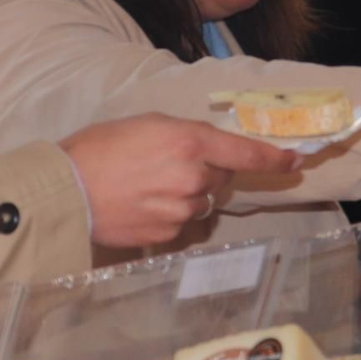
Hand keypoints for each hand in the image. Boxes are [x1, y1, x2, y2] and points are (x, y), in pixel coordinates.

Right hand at [61, 112, 298, 248]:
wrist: (65, 191)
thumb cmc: (99, 148)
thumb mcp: (147, 124)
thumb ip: (185, 135)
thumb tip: (207, 151)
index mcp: (190, 142)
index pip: (246, 152)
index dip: (274, 158)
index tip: (295, 161)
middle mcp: (193, 178)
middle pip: (220, 176)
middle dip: (204, 170)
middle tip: (165, 163)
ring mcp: (182, 211)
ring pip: (201, 201)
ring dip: (186, 193)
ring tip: (146, 186)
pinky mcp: (168, 235)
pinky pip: (181, 223)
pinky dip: (168, 214)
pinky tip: (140, 205)